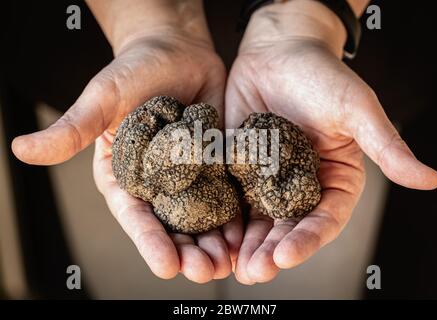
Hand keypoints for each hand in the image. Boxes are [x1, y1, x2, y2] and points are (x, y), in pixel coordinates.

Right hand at [12, 1, 242, 282]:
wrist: (176, 53)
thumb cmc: (133, 72)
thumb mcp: (102, 100)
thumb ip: (72, 129)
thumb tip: (21, 148)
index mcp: (124, 176)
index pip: (135, 216)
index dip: (149, 242)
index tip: (167, 266)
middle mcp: (158, 184)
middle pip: (172, 226)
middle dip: (188, 251)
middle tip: (205, 271)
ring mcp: (190, 177)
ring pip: (202, 218)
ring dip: (215, 242)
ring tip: (228, 262)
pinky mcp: (216, 166)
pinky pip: (226, 195)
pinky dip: (235, 216)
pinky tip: (246, 235)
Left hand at [225, 0, 436, 283]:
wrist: (278, 52)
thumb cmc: (322, 76)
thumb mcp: (356, 110)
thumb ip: (386, 147)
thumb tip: (430, 180)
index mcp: (333, 179)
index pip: (324, 217)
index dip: (308, 239)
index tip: (287, 255)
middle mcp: (300, 185)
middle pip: (287, 226)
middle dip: (271, 250)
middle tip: (254, 271)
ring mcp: (266, 179)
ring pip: (257, 219)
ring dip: (245, 244)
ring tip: (231, 265)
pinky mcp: (239, 167)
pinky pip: (231, 196)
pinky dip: (223, 218)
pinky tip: (213, 235)